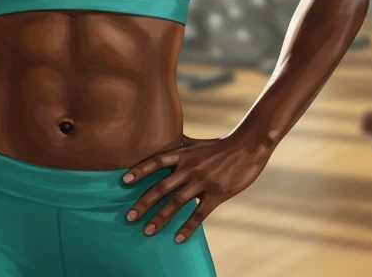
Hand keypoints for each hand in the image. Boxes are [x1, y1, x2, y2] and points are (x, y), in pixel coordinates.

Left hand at [121, 132, 271, 242]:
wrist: (248, 147)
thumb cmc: (219, 146)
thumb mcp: (195, 143)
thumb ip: (178, 144)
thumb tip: (162, 134)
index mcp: (183, 155)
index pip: (156, 161)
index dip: (139, 170)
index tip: (123, 180)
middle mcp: (189, 168)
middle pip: (161, 187)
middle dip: (144, 203)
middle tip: (129, 217)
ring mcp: (202, 182)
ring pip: (177, 203)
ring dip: (160, 218)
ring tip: (147, 230)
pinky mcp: (217, 194)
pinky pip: (199, 214)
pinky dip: (188, 227)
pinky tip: (178, 238)